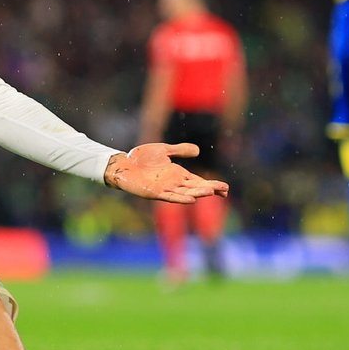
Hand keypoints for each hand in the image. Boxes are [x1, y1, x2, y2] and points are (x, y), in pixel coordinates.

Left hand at [103, 142, 228, 203]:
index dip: (212, 185)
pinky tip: (191, 199)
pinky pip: (170, 196)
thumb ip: (180, 150)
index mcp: (178, 174)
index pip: (198, 181)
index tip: (225, 188)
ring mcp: (165, 189)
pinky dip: (180, 198)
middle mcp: (174, 183)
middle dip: (209, 189)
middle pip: (195, 188)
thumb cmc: (141, 158)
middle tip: (224, 191)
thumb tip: (198, 150)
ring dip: (198, 193)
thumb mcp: (164, 150)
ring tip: (211, 191)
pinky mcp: (155, 192)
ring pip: (185, 192)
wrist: (123, 164)